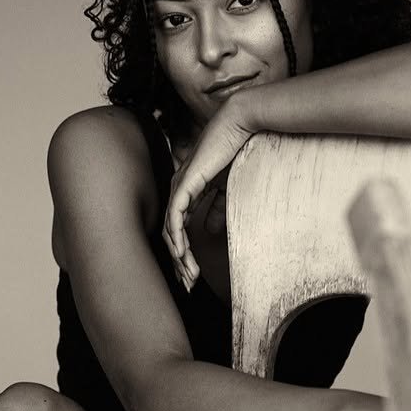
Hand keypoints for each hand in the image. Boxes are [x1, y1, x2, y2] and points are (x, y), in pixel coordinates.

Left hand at [163, 108, 253, 290]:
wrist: (241, 125)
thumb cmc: (236, 151)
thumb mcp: (228, 189)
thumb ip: (217, 209)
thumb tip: (209, 231)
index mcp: (186, 191)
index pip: (179, 229)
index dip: (184, 254)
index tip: (192, 276)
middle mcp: (177, 190)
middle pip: (171, 234)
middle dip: (179, 262)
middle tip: (188, 285)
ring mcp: (178, 186)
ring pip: (170, 229)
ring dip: (179, 256)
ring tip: (188, 276)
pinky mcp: (185, 182)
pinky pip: (175, 216)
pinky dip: (176, 237)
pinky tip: (181, 254)